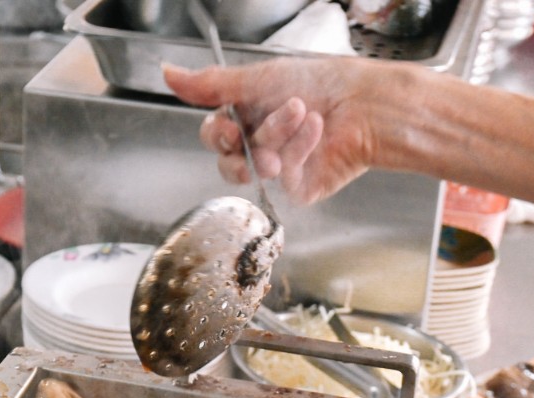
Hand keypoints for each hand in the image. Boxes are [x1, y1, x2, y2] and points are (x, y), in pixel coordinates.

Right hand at [163, 57, 381, 204]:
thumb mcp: (258, 78)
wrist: (366, 101)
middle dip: (241, 143)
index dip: (216, 134)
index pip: (215, 135)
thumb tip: (167, 73)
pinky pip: (283, 178)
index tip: (227, 125)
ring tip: (299, 115)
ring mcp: (281, 169)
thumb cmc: (323, 82)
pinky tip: (317, 129)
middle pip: (228, 160)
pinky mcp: (301, 187)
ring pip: (254, 168)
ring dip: (274, 137)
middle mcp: (262, 144)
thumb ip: (210, 84)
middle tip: (250, 130)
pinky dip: (299, 148)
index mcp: (249, 116)